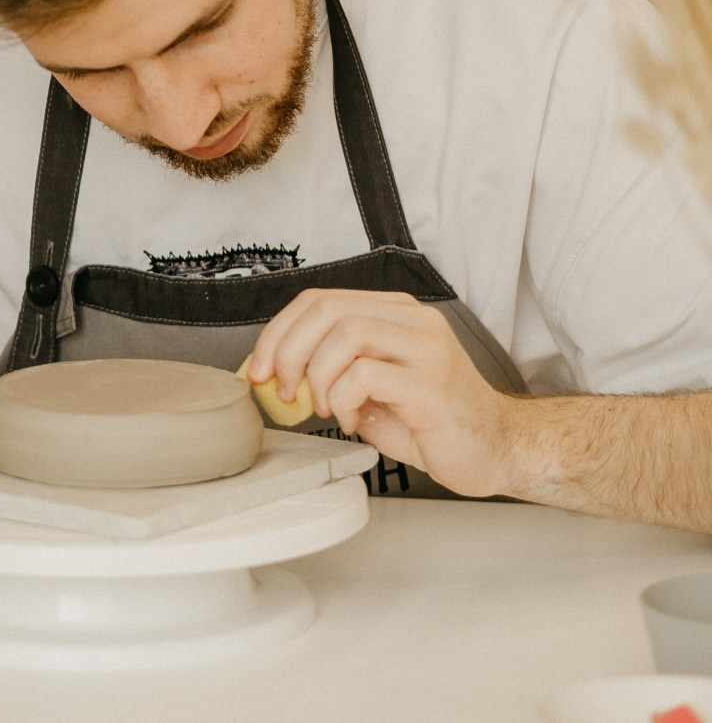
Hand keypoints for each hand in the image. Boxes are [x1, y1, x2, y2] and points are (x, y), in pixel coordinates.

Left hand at [247, 288, 518, 495]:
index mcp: (393, 312)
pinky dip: (342, 399)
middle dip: (287, 352)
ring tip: (324, 408)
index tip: (256, 369)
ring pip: (345, 333)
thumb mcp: (367, 388)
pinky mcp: (431, 382)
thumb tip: (271, 373)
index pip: (318, 300)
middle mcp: (412, 320)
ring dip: (318, 376)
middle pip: (326, 310)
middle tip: (281, 391)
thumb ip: (328, 369)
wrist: (495, 451)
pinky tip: (351, 420)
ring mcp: (426, 348)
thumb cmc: (429, 421)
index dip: (277, 332)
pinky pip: (364, 374)